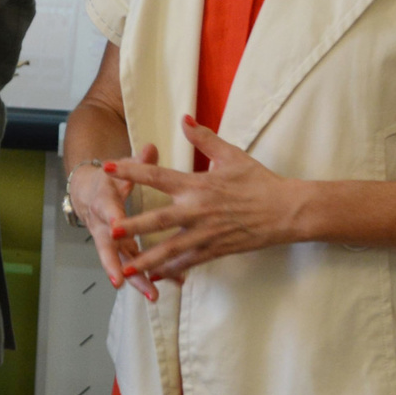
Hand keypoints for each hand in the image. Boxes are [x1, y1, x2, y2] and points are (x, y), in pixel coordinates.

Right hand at [68, 145, 157, 299]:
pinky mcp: (117, 249)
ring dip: (135, 280)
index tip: (119, 227)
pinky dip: (142, 278)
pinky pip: (128, 265)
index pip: (106, 209)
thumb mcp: (119, 168)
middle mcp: (102, 224)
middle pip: (107, 247)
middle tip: (125, 280)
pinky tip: (160, 291)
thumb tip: (151, 147)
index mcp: (103, 200)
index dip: (112, 217)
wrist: (86, 190)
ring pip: (119, 262)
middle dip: (116, 265)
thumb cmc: (108, 178)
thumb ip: (137, 162)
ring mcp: (108, 239)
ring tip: (152, 296)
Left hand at [107, 117, 306, 280]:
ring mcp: (206, 233)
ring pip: (171, 248)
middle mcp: (197, 210)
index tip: (108, 167)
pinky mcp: (216, 249)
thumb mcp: (232, 155)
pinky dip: (172, 270)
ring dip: (147, 257)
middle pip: (158, 220)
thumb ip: (204, 139)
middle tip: (108, 231)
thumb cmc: (259, 181)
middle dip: (133, 227)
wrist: (287, 211)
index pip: (158, 176)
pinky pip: (189, 262)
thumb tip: (185, 119)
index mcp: (197, 185)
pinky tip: (155, 276)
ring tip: (127, 266)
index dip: (131, 170)